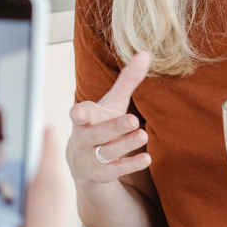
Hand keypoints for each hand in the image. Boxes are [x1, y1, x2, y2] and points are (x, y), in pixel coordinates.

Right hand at [67, 51, 151, 185]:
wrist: (83, 162)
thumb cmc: (100, 123)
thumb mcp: (112, 102)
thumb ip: (127, 80)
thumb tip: (146, 54)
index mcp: (84, 119)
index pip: (79, 114)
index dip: (80, 113)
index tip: (79, 112)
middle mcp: (85, 138)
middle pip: (98, 133)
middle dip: (114, 127)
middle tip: (132, 120)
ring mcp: (93, 157)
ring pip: (109, 152)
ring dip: (126, 144)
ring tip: (143, 135)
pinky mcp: (104, 173)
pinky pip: (118, 169)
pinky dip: (132, 164)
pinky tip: (147, 158)